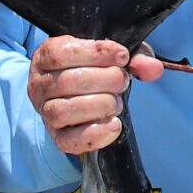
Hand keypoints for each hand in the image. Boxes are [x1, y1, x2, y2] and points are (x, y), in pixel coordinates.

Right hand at [28, 34, 164, 155]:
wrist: (76, 95)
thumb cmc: (93, 69)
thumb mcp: (111, 54)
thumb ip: (134, 56)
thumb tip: (152, 68)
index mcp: (46, 56)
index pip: (63, 52)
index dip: (96, 53)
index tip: (122, 56)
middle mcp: (39, 85)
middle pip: (67, 81)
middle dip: (105, 80)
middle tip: (122, 81)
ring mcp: (45, 113)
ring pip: (64, 111)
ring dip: (100, 105)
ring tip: (116, 102)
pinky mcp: (56, 137)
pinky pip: (69, 140)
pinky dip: (96, 133)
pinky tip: (114, 124)